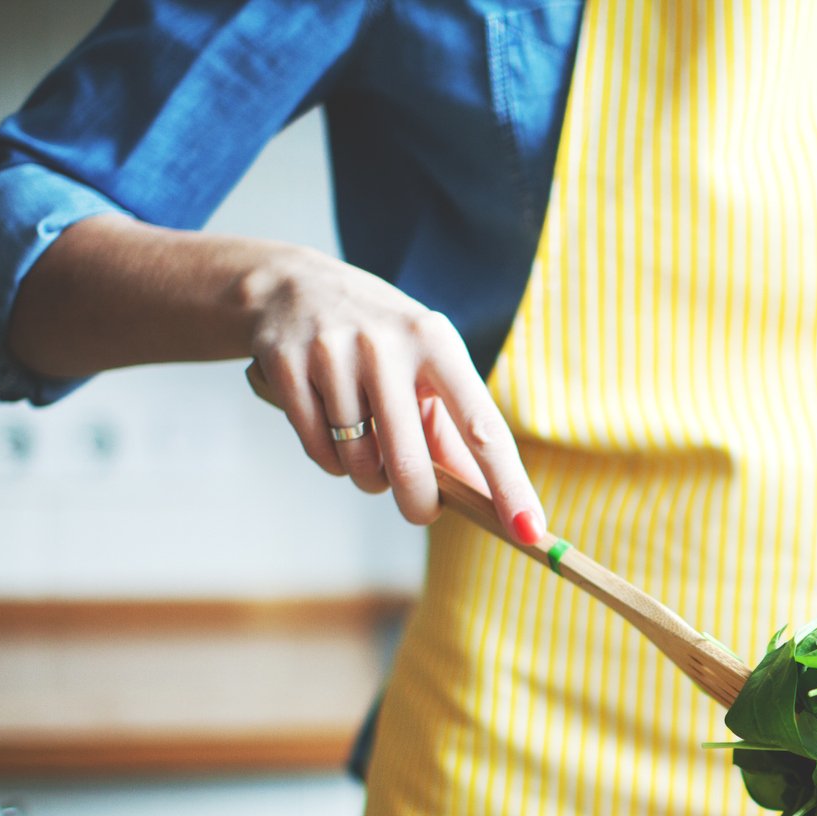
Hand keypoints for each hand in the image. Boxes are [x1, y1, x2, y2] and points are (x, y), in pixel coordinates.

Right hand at [242, 248, 544, 540]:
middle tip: (422, 511)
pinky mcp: (286, 367)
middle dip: (419, 504)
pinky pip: (320, 451)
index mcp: (436, 343)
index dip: (508, 484)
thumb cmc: (380, 340)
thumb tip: (487, 500)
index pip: (483, 427)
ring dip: (368, 475)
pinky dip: (331, 460)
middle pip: (410, 463)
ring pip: (359, 462)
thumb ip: (455, 431)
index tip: (530, 530)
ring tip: (368, 445)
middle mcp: (387, 344)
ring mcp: (333, 353)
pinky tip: (333, 431)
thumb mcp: (426, 365)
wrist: (291, 286)